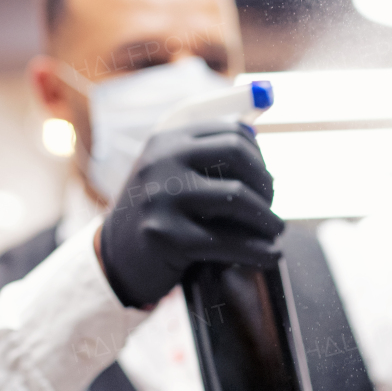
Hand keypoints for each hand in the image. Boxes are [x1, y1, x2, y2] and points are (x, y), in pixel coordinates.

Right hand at [98, 121, 284, 307]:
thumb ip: (207, 157)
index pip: (231, 132)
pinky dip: (258, 251)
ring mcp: (161, 197)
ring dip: (267, 218)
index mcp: (168, 140)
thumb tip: (258, 133)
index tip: (266, 181)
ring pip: (237, 197)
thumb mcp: (171, 176)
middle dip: (265, 183)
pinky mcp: (166, 236)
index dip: (259, 157)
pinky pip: (227, 241)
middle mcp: (162, 161)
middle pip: (236, 155)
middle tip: (272, 206)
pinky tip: (270, 256)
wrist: (115, 258)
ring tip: (276, 231)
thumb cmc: (158, 215)